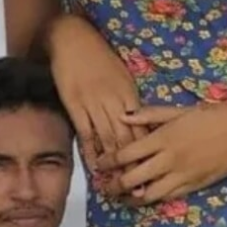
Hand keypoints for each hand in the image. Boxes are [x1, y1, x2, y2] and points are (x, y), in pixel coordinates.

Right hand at [46, 16, 143, 173]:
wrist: (72, 38)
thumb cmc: (98, 56)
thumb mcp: (121, 76)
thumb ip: (129, 100)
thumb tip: (139, 122)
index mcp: (129, 93)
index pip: (143, 128)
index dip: (148, 152)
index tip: (154, 171)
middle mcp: (114, 101)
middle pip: (127, 138)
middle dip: (134, 164)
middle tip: (139, 188)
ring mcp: (94, 103)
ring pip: (107, 138)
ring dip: (113, 163)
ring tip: (117, 183)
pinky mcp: (75, 104)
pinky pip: (85, 132)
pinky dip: (90, 151)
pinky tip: (94, 167)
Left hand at [98, 101, 226, 202]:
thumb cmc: (215, 115)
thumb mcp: (180, 110)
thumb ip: (151, 115)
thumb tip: (124, 116)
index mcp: (163, 137)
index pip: (125, 154)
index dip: (108, 162)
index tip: (99, 165)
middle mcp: (169, 159)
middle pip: (131, 179)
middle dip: (113, 185)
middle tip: (104, 187)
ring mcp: (182, 175)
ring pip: (148, 194)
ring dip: (131, 198)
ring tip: (122, 197)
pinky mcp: (195, 185)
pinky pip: (168, 197)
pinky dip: (153, 198)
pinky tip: (146, 196)